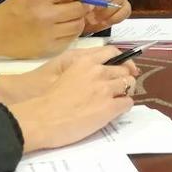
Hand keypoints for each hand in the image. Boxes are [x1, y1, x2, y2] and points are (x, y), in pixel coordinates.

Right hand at [0, 0, 88, 58]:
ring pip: (78, 25)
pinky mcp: (49, 48)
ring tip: (71, 18)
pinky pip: (70, 39)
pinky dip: (71, 33)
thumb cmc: (11, 11)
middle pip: (79, 9)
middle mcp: (46, 15)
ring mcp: (49, 34)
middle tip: (79, 6)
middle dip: (82, 5)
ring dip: (78, 20)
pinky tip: (64, 30)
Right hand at [4, 46, 137, 152]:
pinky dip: (124, 106)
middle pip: (124, 70)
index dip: (121, 61)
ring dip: (125, 92)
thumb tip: (97, 72)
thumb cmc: (49, 99)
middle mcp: (98, 72)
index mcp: (85, 61)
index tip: (122, 68)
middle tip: (118, 88)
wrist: (42, 118)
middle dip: (124, 78)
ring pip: (129, 84)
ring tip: (116, 100)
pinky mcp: (109, 107)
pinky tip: (114, 111)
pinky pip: (127, 103)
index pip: (112, 52)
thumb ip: (82, 69)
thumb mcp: (65, 72)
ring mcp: (105, 89)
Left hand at [77, 0, 130, 32]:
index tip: (88, 6)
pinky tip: (106, 21)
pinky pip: (125, 9)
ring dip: (108, 12)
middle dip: (102, 4)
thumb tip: (84, 2)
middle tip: (94, 14)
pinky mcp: (124, 3)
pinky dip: (116, 17)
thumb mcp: (71, 1)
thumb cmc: (74, 6)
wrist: (80, 15)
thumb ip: (76, 0)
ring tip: (97, 19)